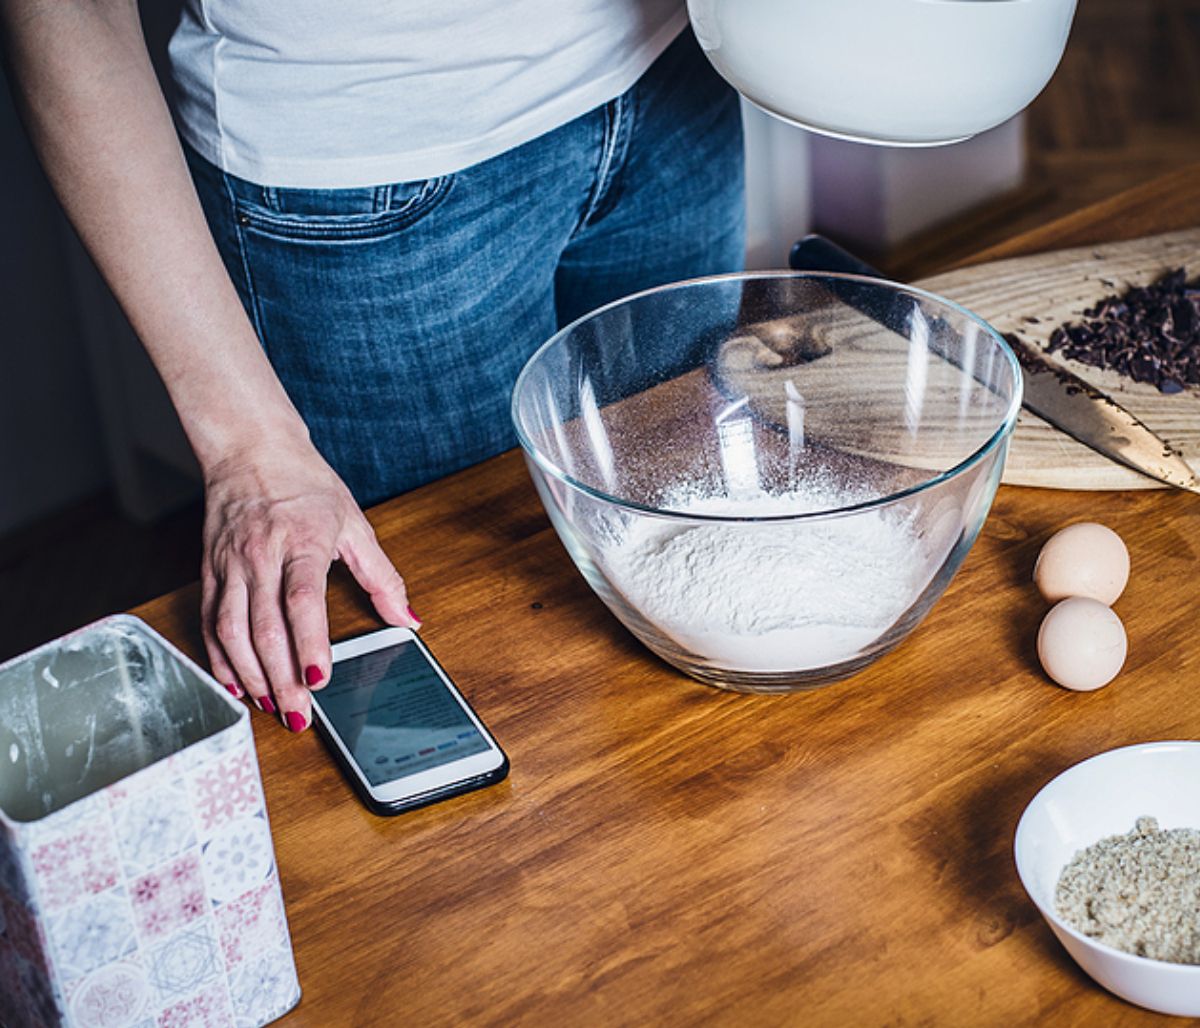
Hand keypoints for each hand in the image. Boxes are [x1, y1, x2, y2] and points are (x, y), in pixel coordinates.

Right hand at [199, 440, 419, 730]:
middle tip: (298, 714)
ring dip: (250, 674)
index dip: (309, 643)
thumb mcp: (354, 523)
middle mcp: (261, 555)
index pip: (302, 599)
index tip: (319, 678)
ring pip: (231, 629)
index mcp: (301, 541)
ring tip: (272, 705)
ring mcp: (231, 564)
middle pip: (265, 626)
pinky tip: (235, 683)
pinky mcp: (209, 570)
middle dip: (281, 677)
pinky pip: (209, 621)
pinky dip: (219, 657)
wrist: (250, 448)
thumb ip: (383, 576)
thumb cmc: (305, 484)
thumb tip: (408, 618)